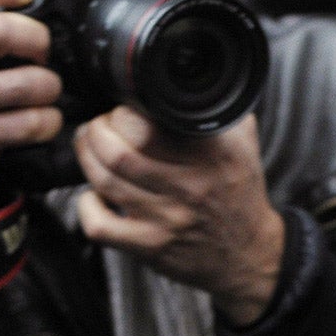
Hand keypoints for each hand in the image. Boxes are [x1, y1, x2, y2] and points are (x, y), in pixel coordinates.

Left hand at [73, 108, 284, 323]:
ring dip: (87, 159)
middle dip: (97, 131)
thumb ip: (218, 111)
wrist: (249, 255)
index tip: (122, 111)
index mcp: (212, 156)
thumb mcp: (243, 147)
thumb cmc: (239, 196)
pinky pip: (101, 226)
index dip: (122, 113)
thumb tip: (186, 81)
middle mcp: (190, 187)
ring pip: (106, 182)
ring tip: (90, 149)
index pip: (150, 126)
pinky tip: (94, 195)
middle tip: (99, 127)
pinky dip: (87, 206)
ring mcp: (168, 220)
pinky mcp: (151, 248)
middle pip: (119, 152)